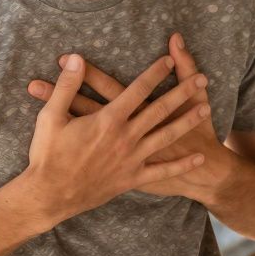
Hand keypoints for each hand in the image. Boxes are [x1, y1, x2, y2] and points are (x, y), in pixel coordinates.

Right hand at [28, 34, 234, 203]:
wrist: (50, 197)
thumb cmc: (48, 155)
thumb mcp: (51, 116)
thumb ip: (67, 86)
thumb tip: (75, 58)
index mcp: (108, 120)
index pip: (137, 89)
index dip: (154, 73)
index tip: (167, 59)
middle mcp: (126, 137)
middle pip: (160, 109)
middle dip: (182, 92)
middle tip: (202, 79)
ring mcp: (132, 158)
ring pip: (166, 135)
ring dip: (187, 121)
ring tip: (206, 108)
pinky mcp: (132, 178)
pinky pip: (162, 171)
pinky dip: (181, 165)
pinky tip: (198, 158)